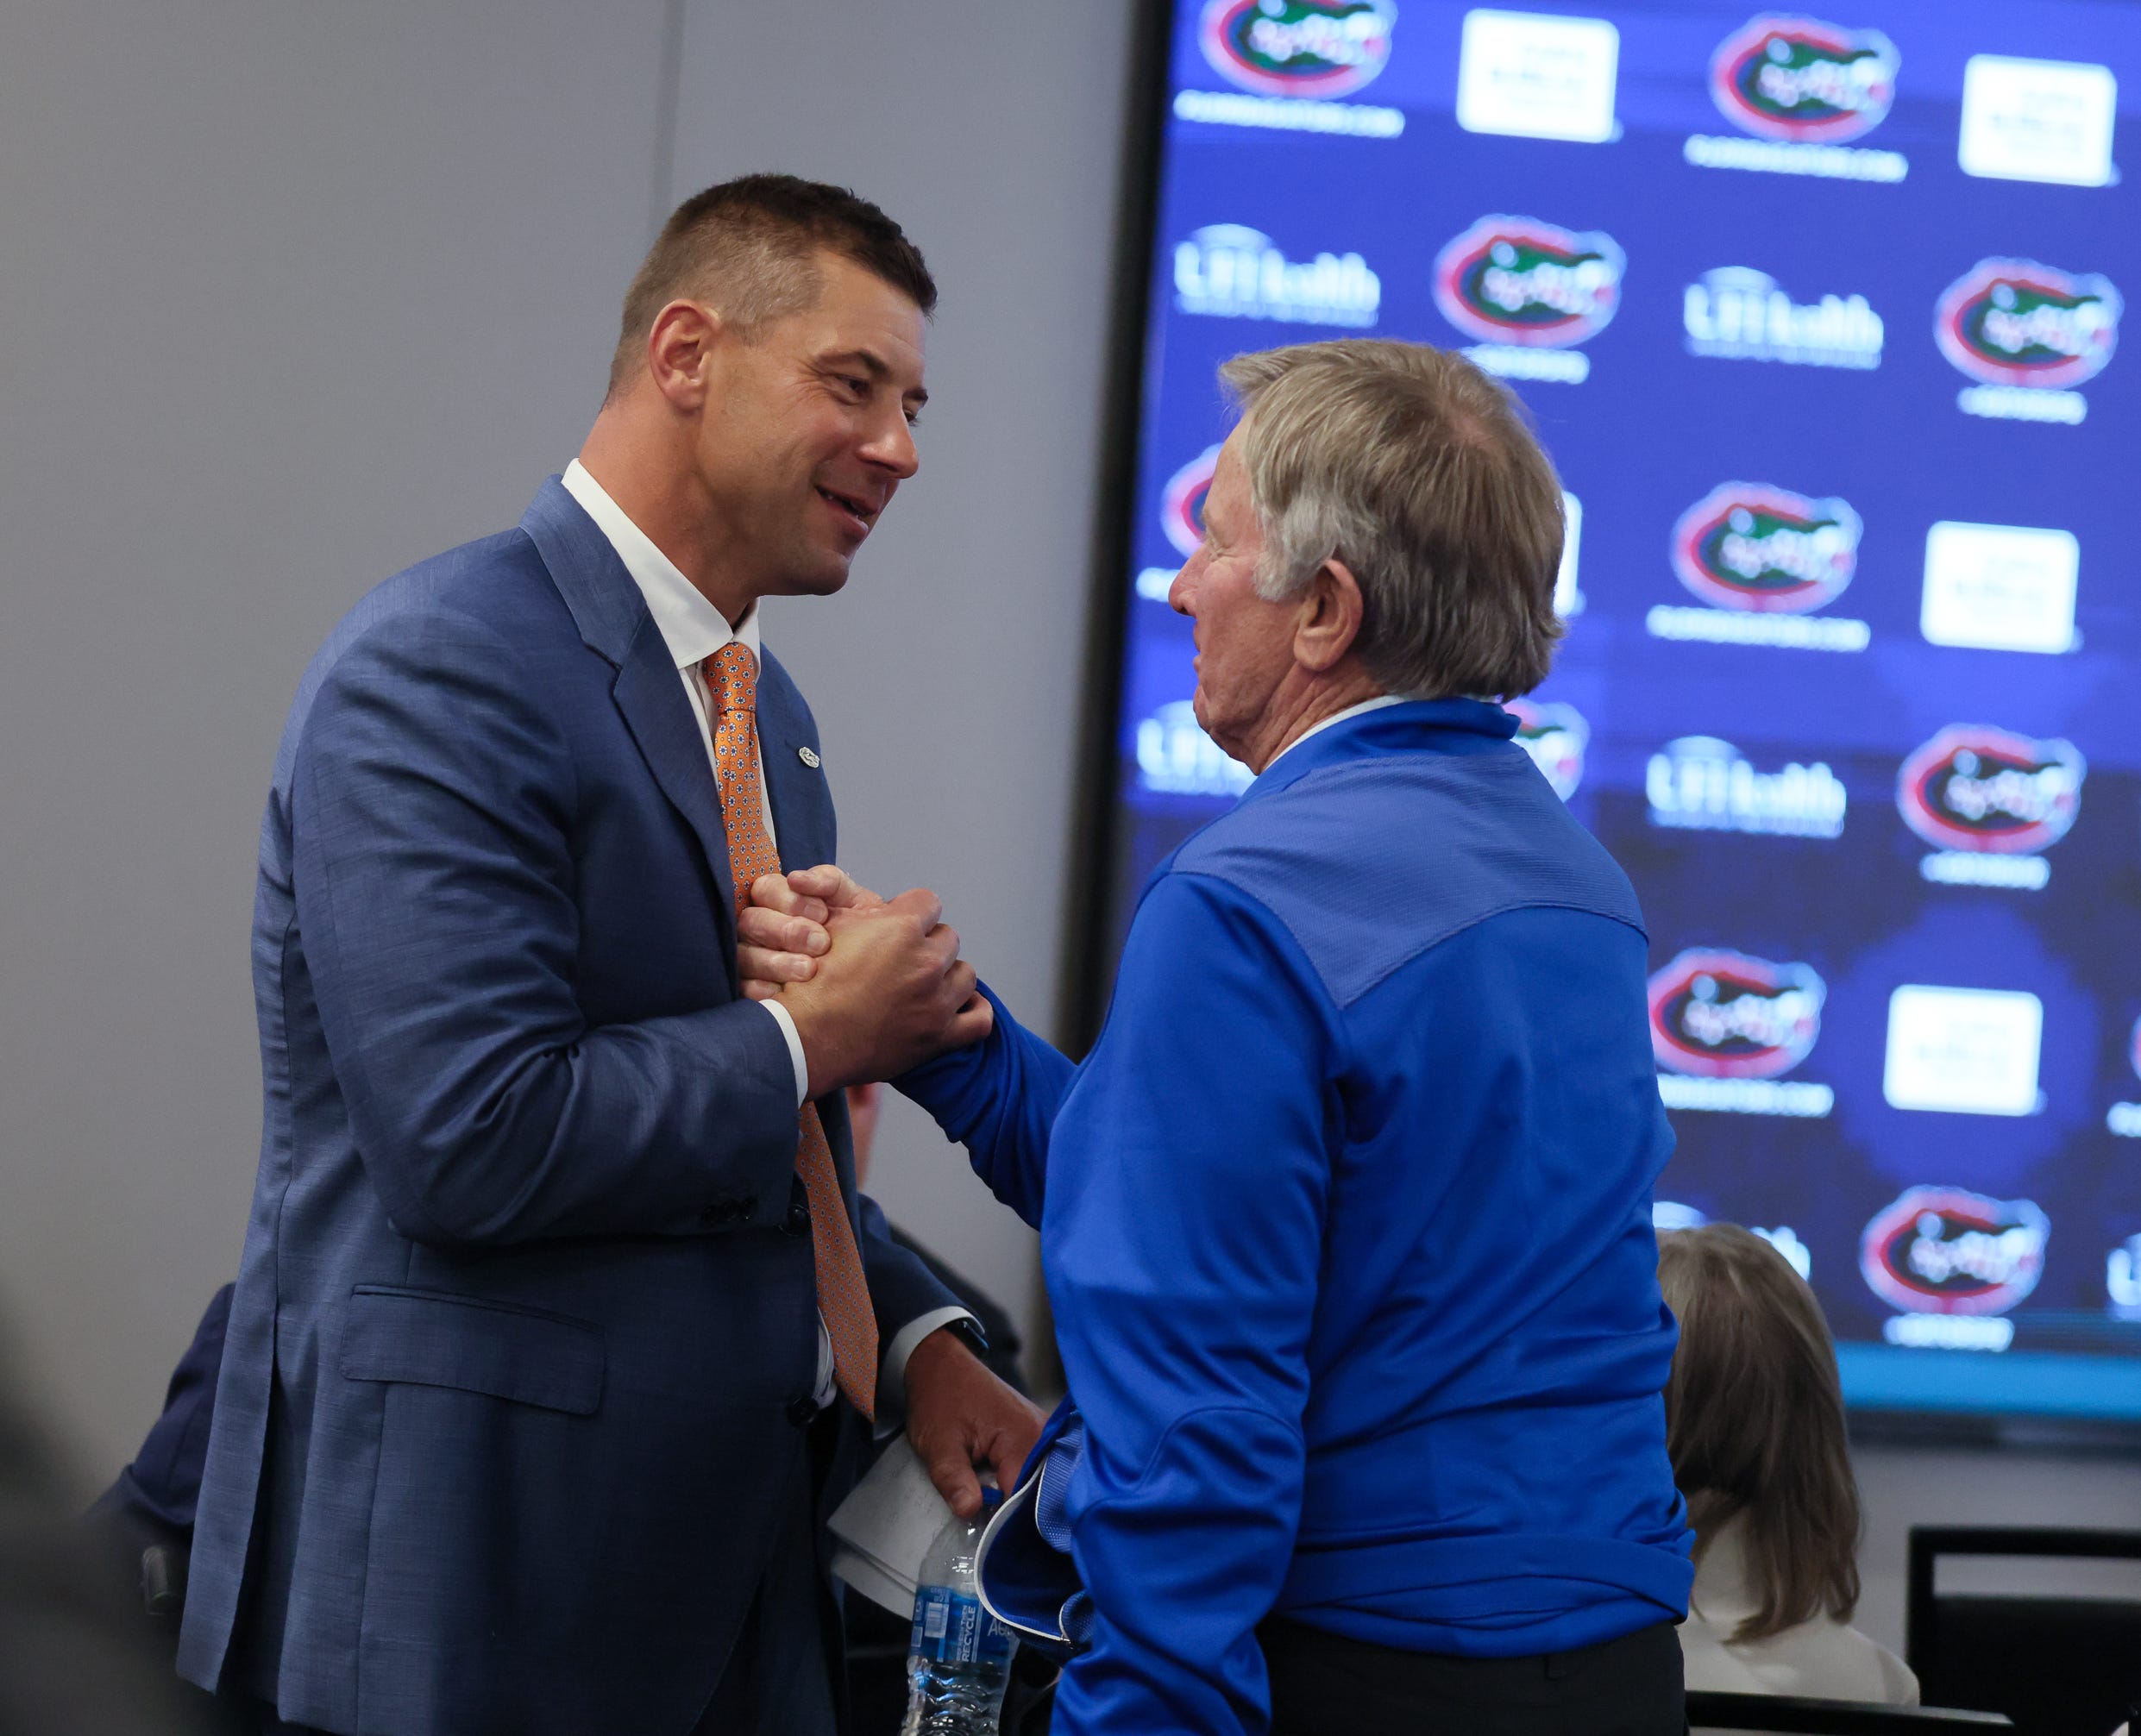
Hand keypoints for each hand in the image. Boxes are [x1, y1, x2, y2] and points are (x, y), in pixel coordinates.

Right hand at [736, 866, 882, 1000]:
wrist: (874, 974)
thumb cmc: (859, 931)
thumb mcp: (853, 901)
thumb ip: (829, 881)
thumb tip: (796, 879)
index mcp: (779, 901)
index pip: (765, 889)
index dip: (790, 900)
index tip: (823, 914)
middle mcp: (760, 928)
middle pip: (750, 922)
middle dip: (786, 931)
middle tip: (820, 944)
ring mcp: (752, 959)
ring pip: (744, 956)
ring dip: (776, 962)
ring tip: (809, 970)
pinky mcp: (751, 989)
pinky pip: (743, 988)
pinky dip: (761, 989)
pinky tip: (784, 991)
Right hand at [777, 885, 992, 1094]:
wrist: (804, 1039)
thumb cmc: (811, 985)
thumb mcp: (833, 929)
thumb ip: (870, 912)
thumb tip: (888, 908)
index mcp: (902, 928)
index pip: (928, 902)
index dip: (910, 913)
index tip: (897, 927)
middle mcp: (926, 962)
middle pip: (947, 938)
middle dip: (926, 945)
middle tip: (901, 961)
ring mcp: (936, 1001)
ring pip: (965, 974)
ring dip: (947, 976)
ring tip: (921, 986)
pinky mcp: (940, 1036)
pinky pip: (980, 1018)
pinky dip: (972, 1010)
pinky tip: (957, 1006)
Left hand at [903, 1327, 1046, 1519]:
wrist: (942, 1365)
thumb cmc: (940, 1398)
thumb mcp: (937, 1444)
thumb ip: (954, 1480)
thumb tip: (970, 1511)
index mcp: (1022, 1436)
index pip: (1025, 1497)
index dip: (1007, 1524)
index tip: (990, 1542)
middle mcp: (1042, 1434)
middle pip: (1039, 1493)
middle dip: (1017, 1517)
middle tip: (991, 1531)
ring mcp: (1042, 1433)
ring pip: (1038, 1483)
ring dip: (1019, 1503)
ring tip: (996, 1514)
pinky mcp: (1036, 1435)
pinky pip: (1034, 1470)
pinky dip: (1019, 1486)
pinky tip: (1003, 1496)